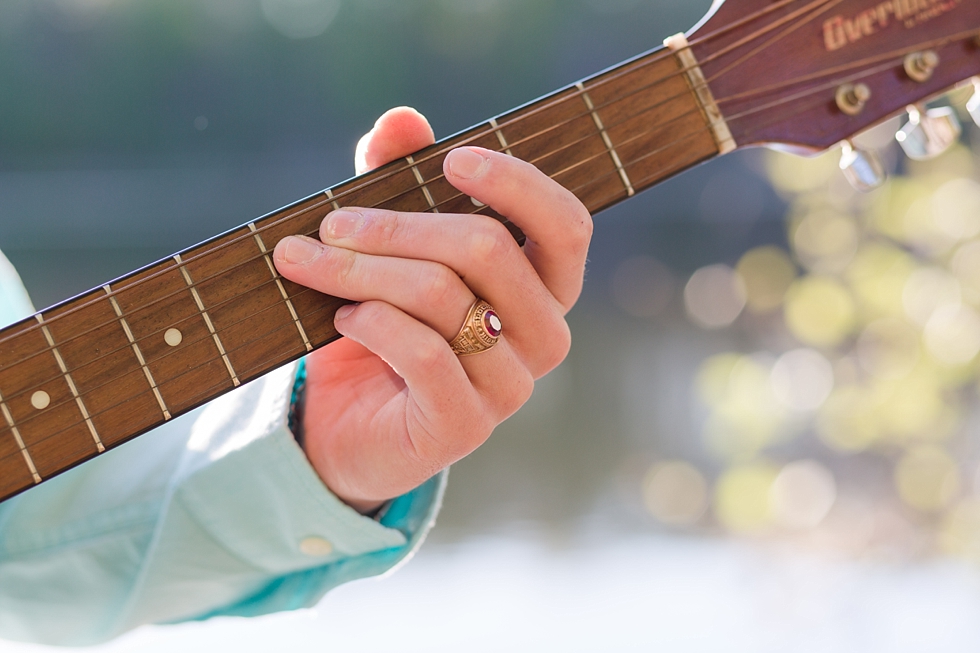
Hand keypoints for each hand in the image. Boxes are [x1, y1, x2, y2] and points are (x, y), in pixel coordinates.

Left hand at [273, 107, 591, 512]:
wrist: (347, 422)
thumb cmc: (383, 322)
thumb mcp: (391, 248)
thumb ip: (400, 182)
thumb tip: (400, 119)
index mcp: (544, 288)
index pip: (566, 227)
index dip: (517, 184)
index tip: (451, 160)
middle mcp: (544, 337)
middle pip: (487, 249)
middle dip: (395, 226)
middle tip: (330, 222)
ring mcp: (510, 386)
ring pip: (443, 296)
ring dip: (362, 270)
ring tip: (308, 263)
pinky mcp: (465, 426)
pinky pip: (423, 351)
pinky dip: (372, 322)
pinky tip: (342, 318)